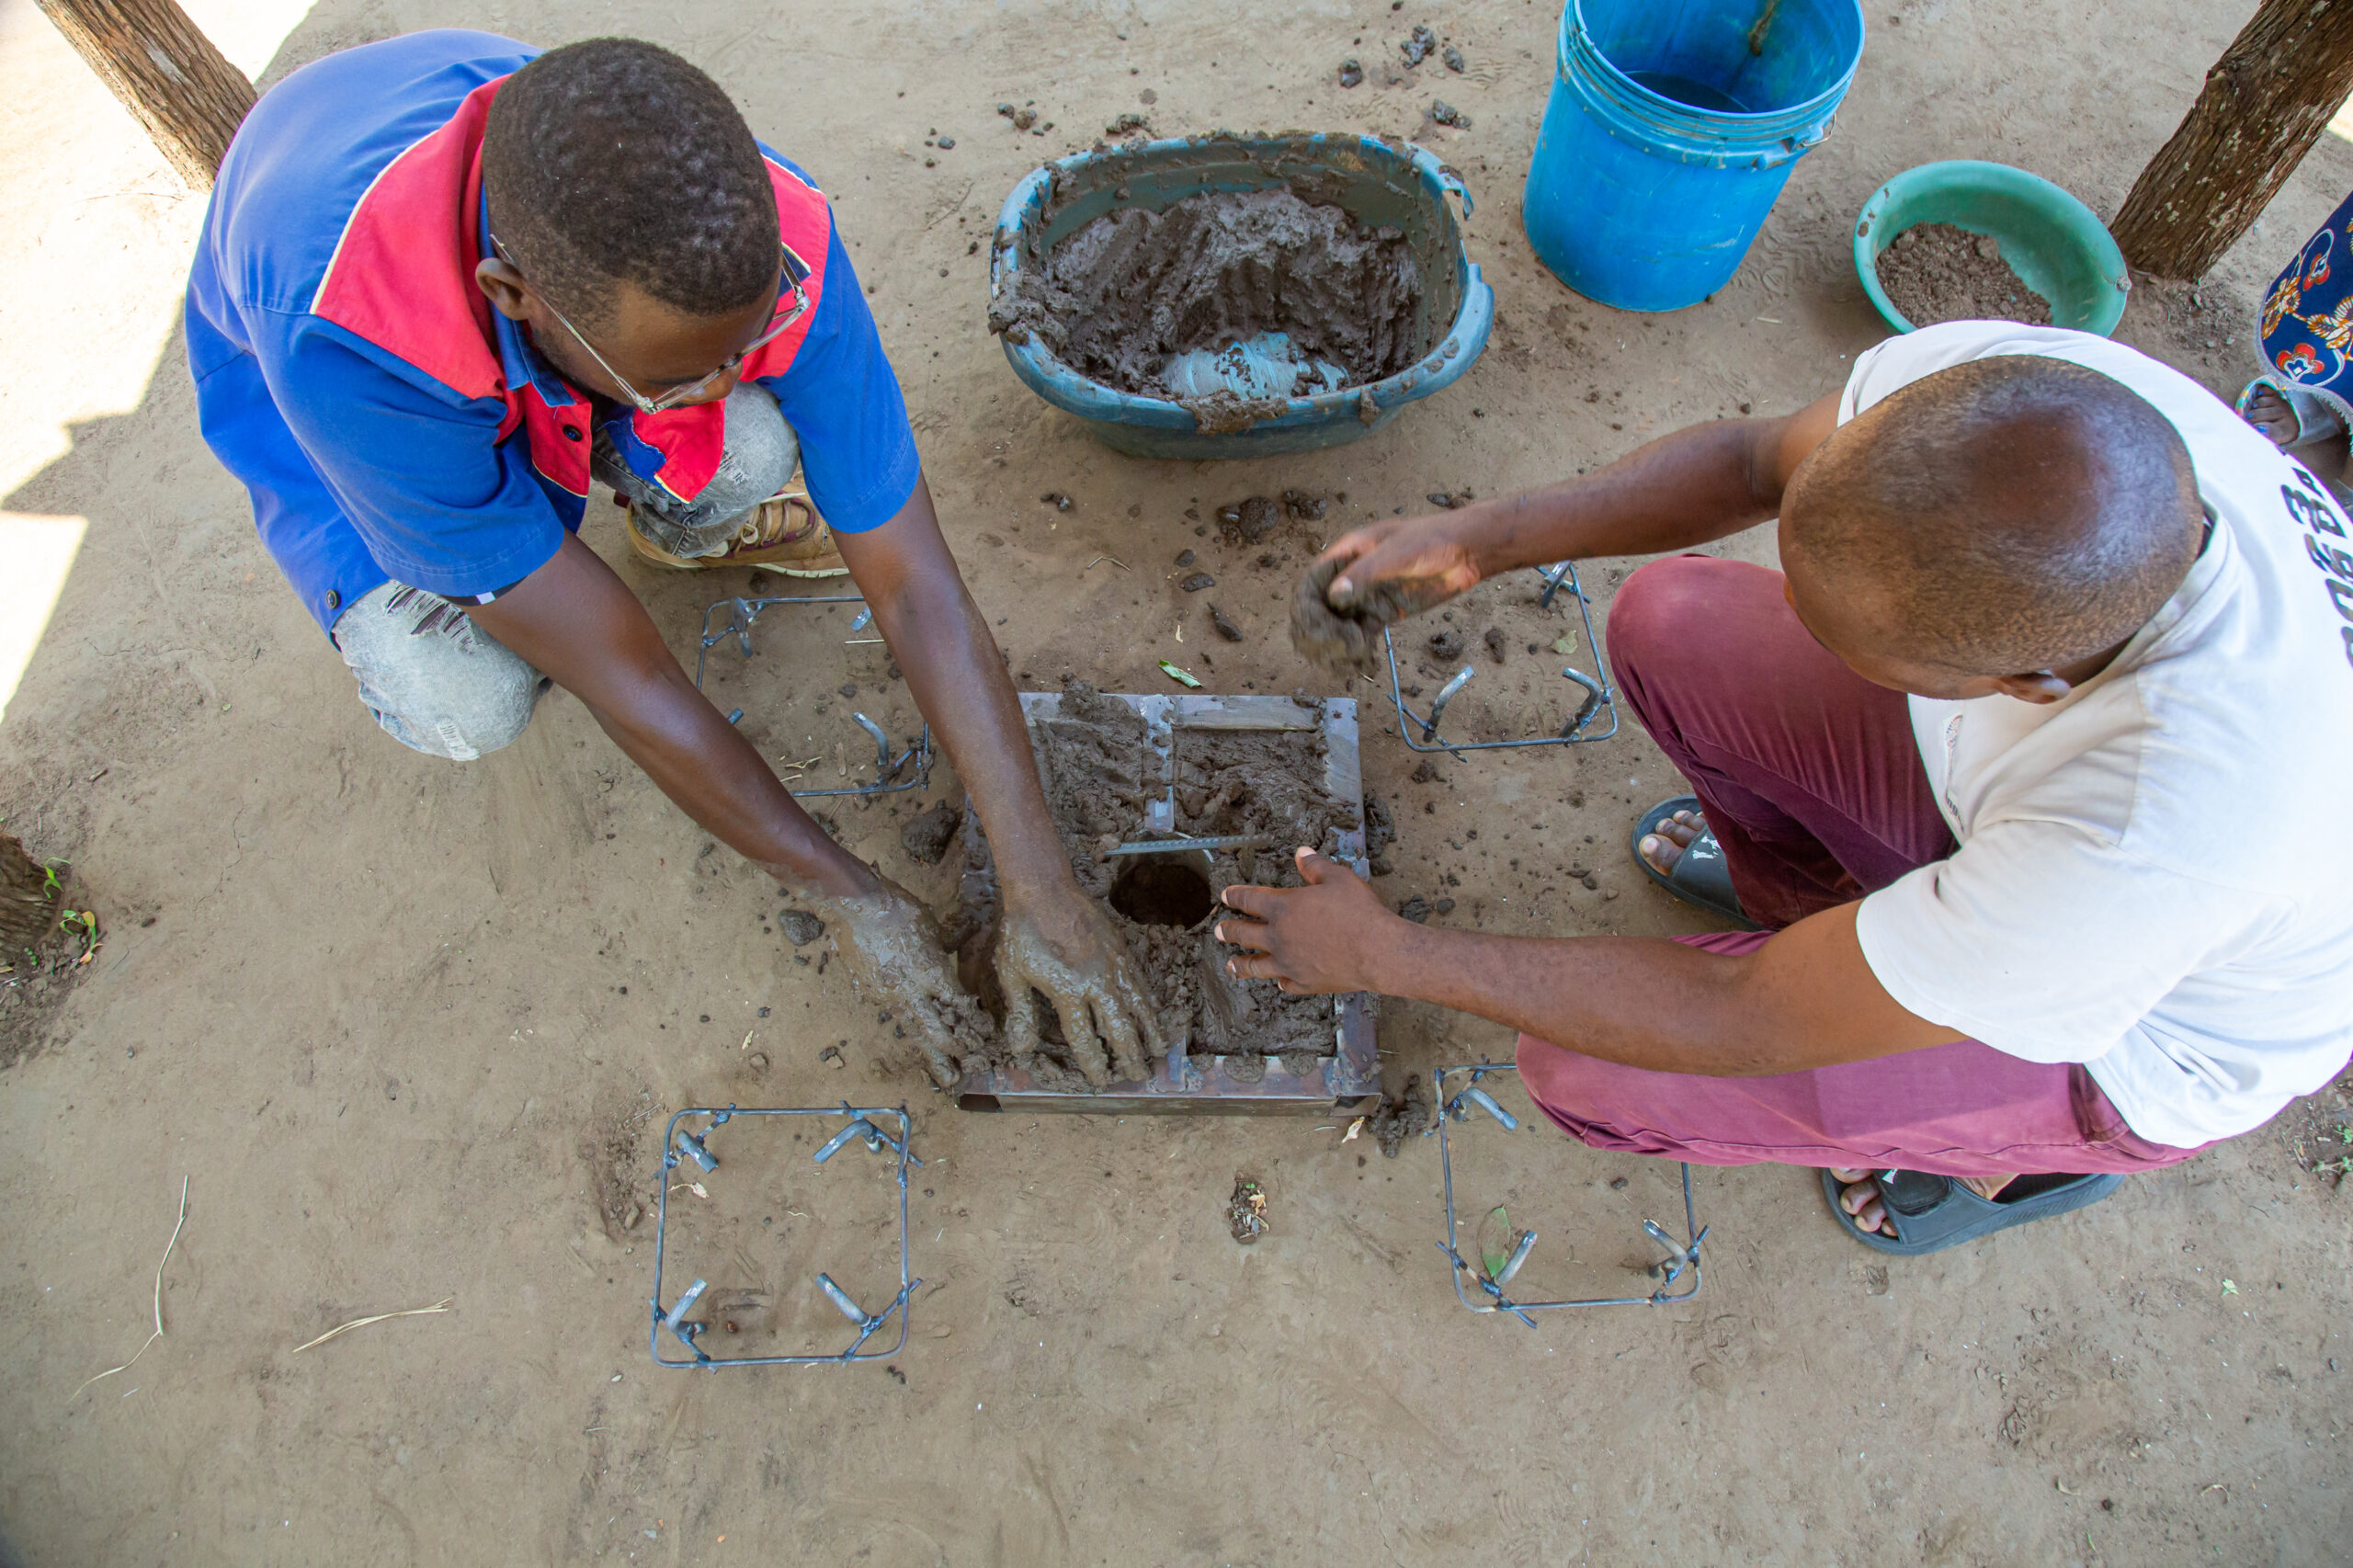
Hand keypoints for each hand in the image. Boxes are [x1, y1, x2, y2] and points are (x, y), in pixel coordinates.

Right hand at [819, 874, 993, 1089]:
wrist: (853, 907)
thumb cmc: (896, 908)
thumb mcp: (931, 924)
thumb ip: (948, 942)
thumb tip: (965, 937)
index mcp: (931, 971)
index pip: (959, 1005)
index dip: (974, 1021)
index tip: (987, 1033)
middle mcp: (912, 990)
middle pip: (938, 1031)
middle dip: (956, 1051)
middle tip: (970, 1070)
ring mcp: (890, 996)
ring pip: (916, 1033)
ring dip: (933, 1057)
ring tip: (948, 1079)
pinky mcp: (873, 995)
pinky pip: (898, 1017)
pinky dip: (912, 1031)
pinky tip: (919, 1041)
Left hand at [994, 878, 1165, 1084]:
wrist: (1044, 888)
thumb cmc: (1022, 932)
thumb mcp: (1012, 974)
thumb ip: (1021, 1014)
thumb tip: (1021, 1050)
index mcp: (1067, 992)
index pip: (1085, 1039)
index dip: (1094, 1063)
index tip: (1102, 1080)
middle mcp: (1096, 983)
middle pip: (1120, 1029)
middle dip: (1130, 1056)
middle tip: (1139, 1075)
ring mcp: (1112, 966)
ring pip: (1138, 1007)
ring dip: (1150, 1032)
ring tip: (1159, 1052)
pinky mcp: (1120, 950)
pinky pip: (1140, 983)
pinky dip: (1149, 1003)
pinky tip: (1154, 1014)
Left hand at [1212, 847, 1396, 994]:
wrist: (1377, 951)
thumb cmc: (1359, 911)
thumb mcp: (1338, 878)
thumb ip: (1315, 866)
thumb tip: (1301, 853)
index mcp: (1283, 908)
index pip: (1249, 899)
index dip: (1235, 895)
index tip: (1225, 895)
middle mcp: (1279, 937)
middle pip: (1244, 934)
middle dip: (1229, 931)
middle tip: (1219, 931)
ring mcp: (1289, 963)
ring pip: (1256, 965)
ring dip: (1241, 964)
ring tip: (1231, 966)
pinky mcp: (1304, 983)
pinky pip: (1286, 983)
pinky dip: (1281, 981)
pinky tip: (1280, 981)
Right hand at [1290, 512, 1487, 667]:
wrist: (1468, 552)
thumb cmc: (1431, 540)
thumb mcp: (1396, 554)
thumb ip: (1364, 574)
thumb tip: (1334, 596)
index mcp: (1347, 553)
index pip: (1312, 581)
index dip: (1305, 604)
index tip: (1309, 627)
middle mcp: (1352, 576)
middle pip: (1321, 606)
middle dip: (1320, 630)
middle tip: (1328, 651)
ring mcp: (1367, 596)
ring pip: (1339, 624)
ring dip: (1337, 645)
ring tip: (1342, 663)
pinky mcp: (1384, 612)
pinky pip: (1362, 633)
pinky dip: (1358, 650)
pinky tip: (1361, 664)